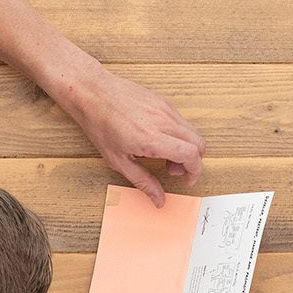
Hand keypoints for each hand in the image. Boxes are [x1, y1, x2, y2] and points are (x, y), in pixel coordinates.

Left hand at [64, 71, 205, 206]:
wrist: (92, 94)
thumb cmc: (99, 124)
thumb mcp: (118, 160)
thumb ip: (143, 182)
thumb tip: (158, 199)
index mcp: (150, 138)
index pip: (191, 155)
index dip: (195, 171)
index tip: (188, 179)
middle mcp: (162, 121)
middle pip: (199, 143)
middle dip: (193, 161)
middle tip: (173, 169)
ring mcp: (165, 108)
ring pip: (192, 131)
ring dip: (187, 147)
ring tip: (163, 154)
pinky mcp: (163, 100)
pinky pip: (182, 121)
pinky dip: (179, 134)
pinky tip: (160, 139)